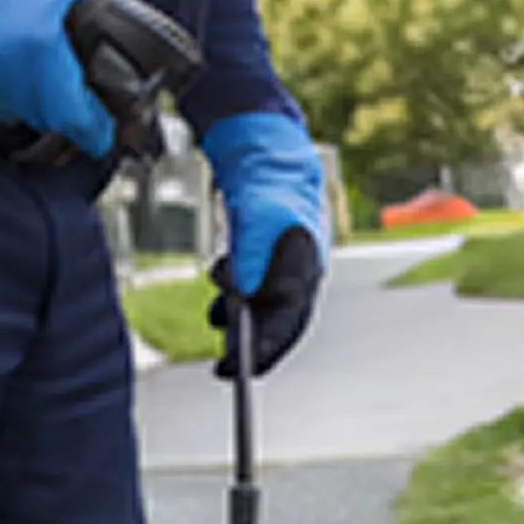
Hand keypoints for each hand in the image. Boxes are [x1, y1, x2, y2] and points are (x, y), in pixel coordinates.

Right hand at [0, 0, 112, 155]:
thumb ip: (94, 13)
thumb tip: (117, 40)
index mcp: (42, 55)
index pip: (81, 123)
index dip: (96, 132)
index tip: (100, 133)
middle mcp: (8, 81)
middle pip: (46, 121)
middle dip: (57, 109)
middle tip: (52, 81)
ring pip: (10, 113)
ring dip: (19, 96)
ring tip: (11, 56)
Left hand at [199, 111, 328, 377]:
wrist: (269, 153)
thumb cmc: (265, 181)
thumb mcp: (255, 214)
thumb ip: (250, 253)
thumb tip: (243, 294)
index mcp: (304, 262)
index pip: (288, 318)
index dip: (264, 349)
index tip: (238, 370)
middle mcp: (303, 270)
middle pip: (282, 322)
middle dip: (254, 347)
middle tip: (224, 368)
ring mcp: (290, 267)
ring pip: (270, 311)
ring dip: (243, 326)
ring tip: (219, 332)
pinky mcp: (273, 262)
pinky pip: (260, 296)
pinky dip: (239, 307)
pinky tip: (221, 306)